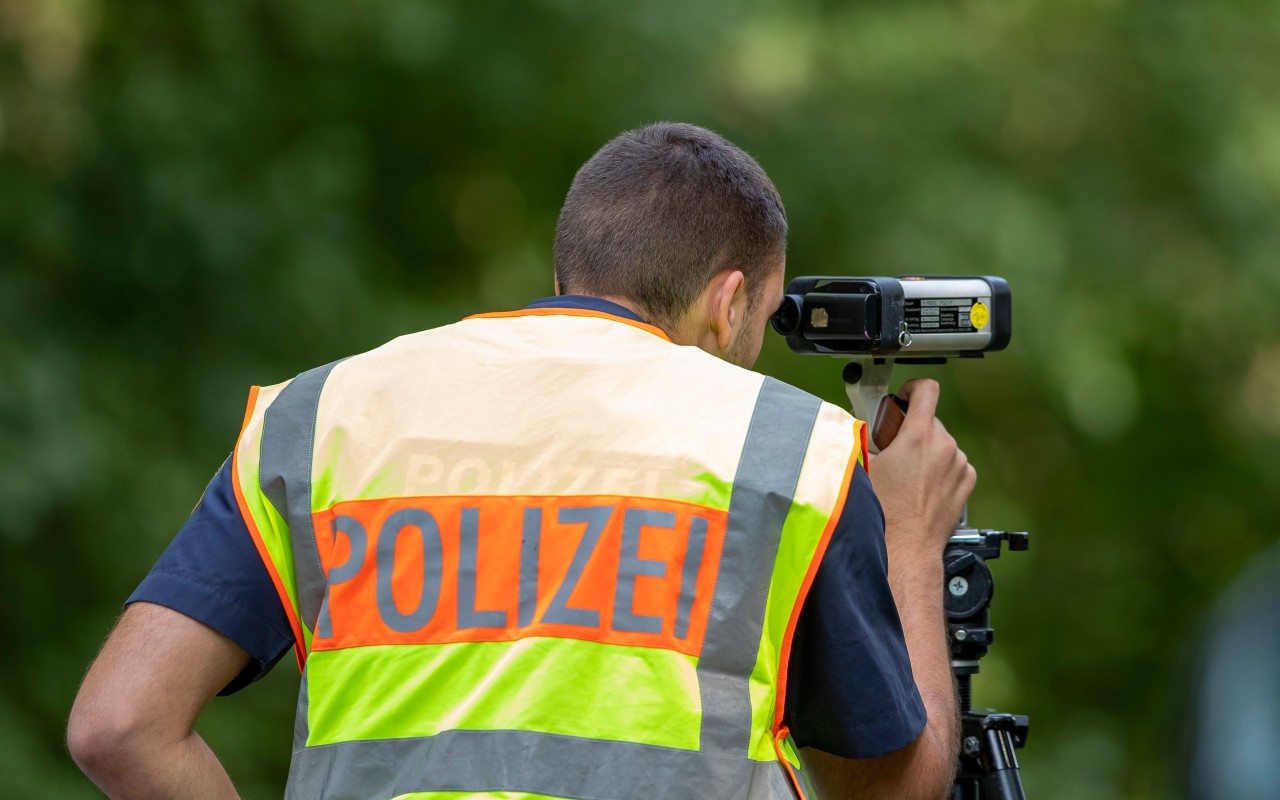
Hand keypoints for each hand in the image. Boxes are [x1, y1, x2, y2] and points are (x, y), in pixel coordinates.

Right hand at [868, 378, 975, 553]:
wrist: (906, 547)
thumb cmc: (885, 513)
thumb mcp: (863, 468)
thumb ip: (862, 439)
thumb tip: (856, 427)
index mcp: (918, 436)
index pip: (926, 390)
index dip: (912, 388)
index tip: (903, 398)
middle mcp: (944, 446)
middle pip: (929, 421)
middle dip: (911, 430)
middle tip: (893, 450)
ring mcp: (959, 464)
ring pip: (941, 444)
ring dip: (926, 452)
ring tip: (908, 476)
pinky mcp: (967, 482)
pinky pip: (953, 464)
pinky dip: (940, 469)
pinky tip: (923, 487)